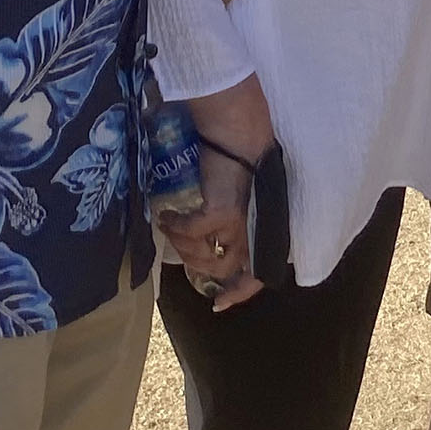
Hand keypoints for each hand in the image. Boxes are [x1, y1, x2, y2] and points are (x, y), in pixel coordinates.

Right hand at [157, 76, 274, 310]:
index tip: (217, 305)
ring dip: (184, 246)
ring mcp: (239, 223)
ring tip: (174, 224)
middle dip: (199, 268)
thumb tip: (203, 243)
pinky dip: (175, 226)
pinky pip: (190, 233)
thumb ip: (228, 215)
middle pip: (224, 270)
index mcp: (262, 224)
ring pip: (204, 256)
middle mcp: (254, 229)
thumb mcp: (235, 191)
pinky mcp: (221, 212)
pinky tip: (168, 215)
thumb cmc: (234, 154)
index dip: (239, 293)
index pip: (258, 273)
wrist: (236, 125)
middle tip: (185, 252)